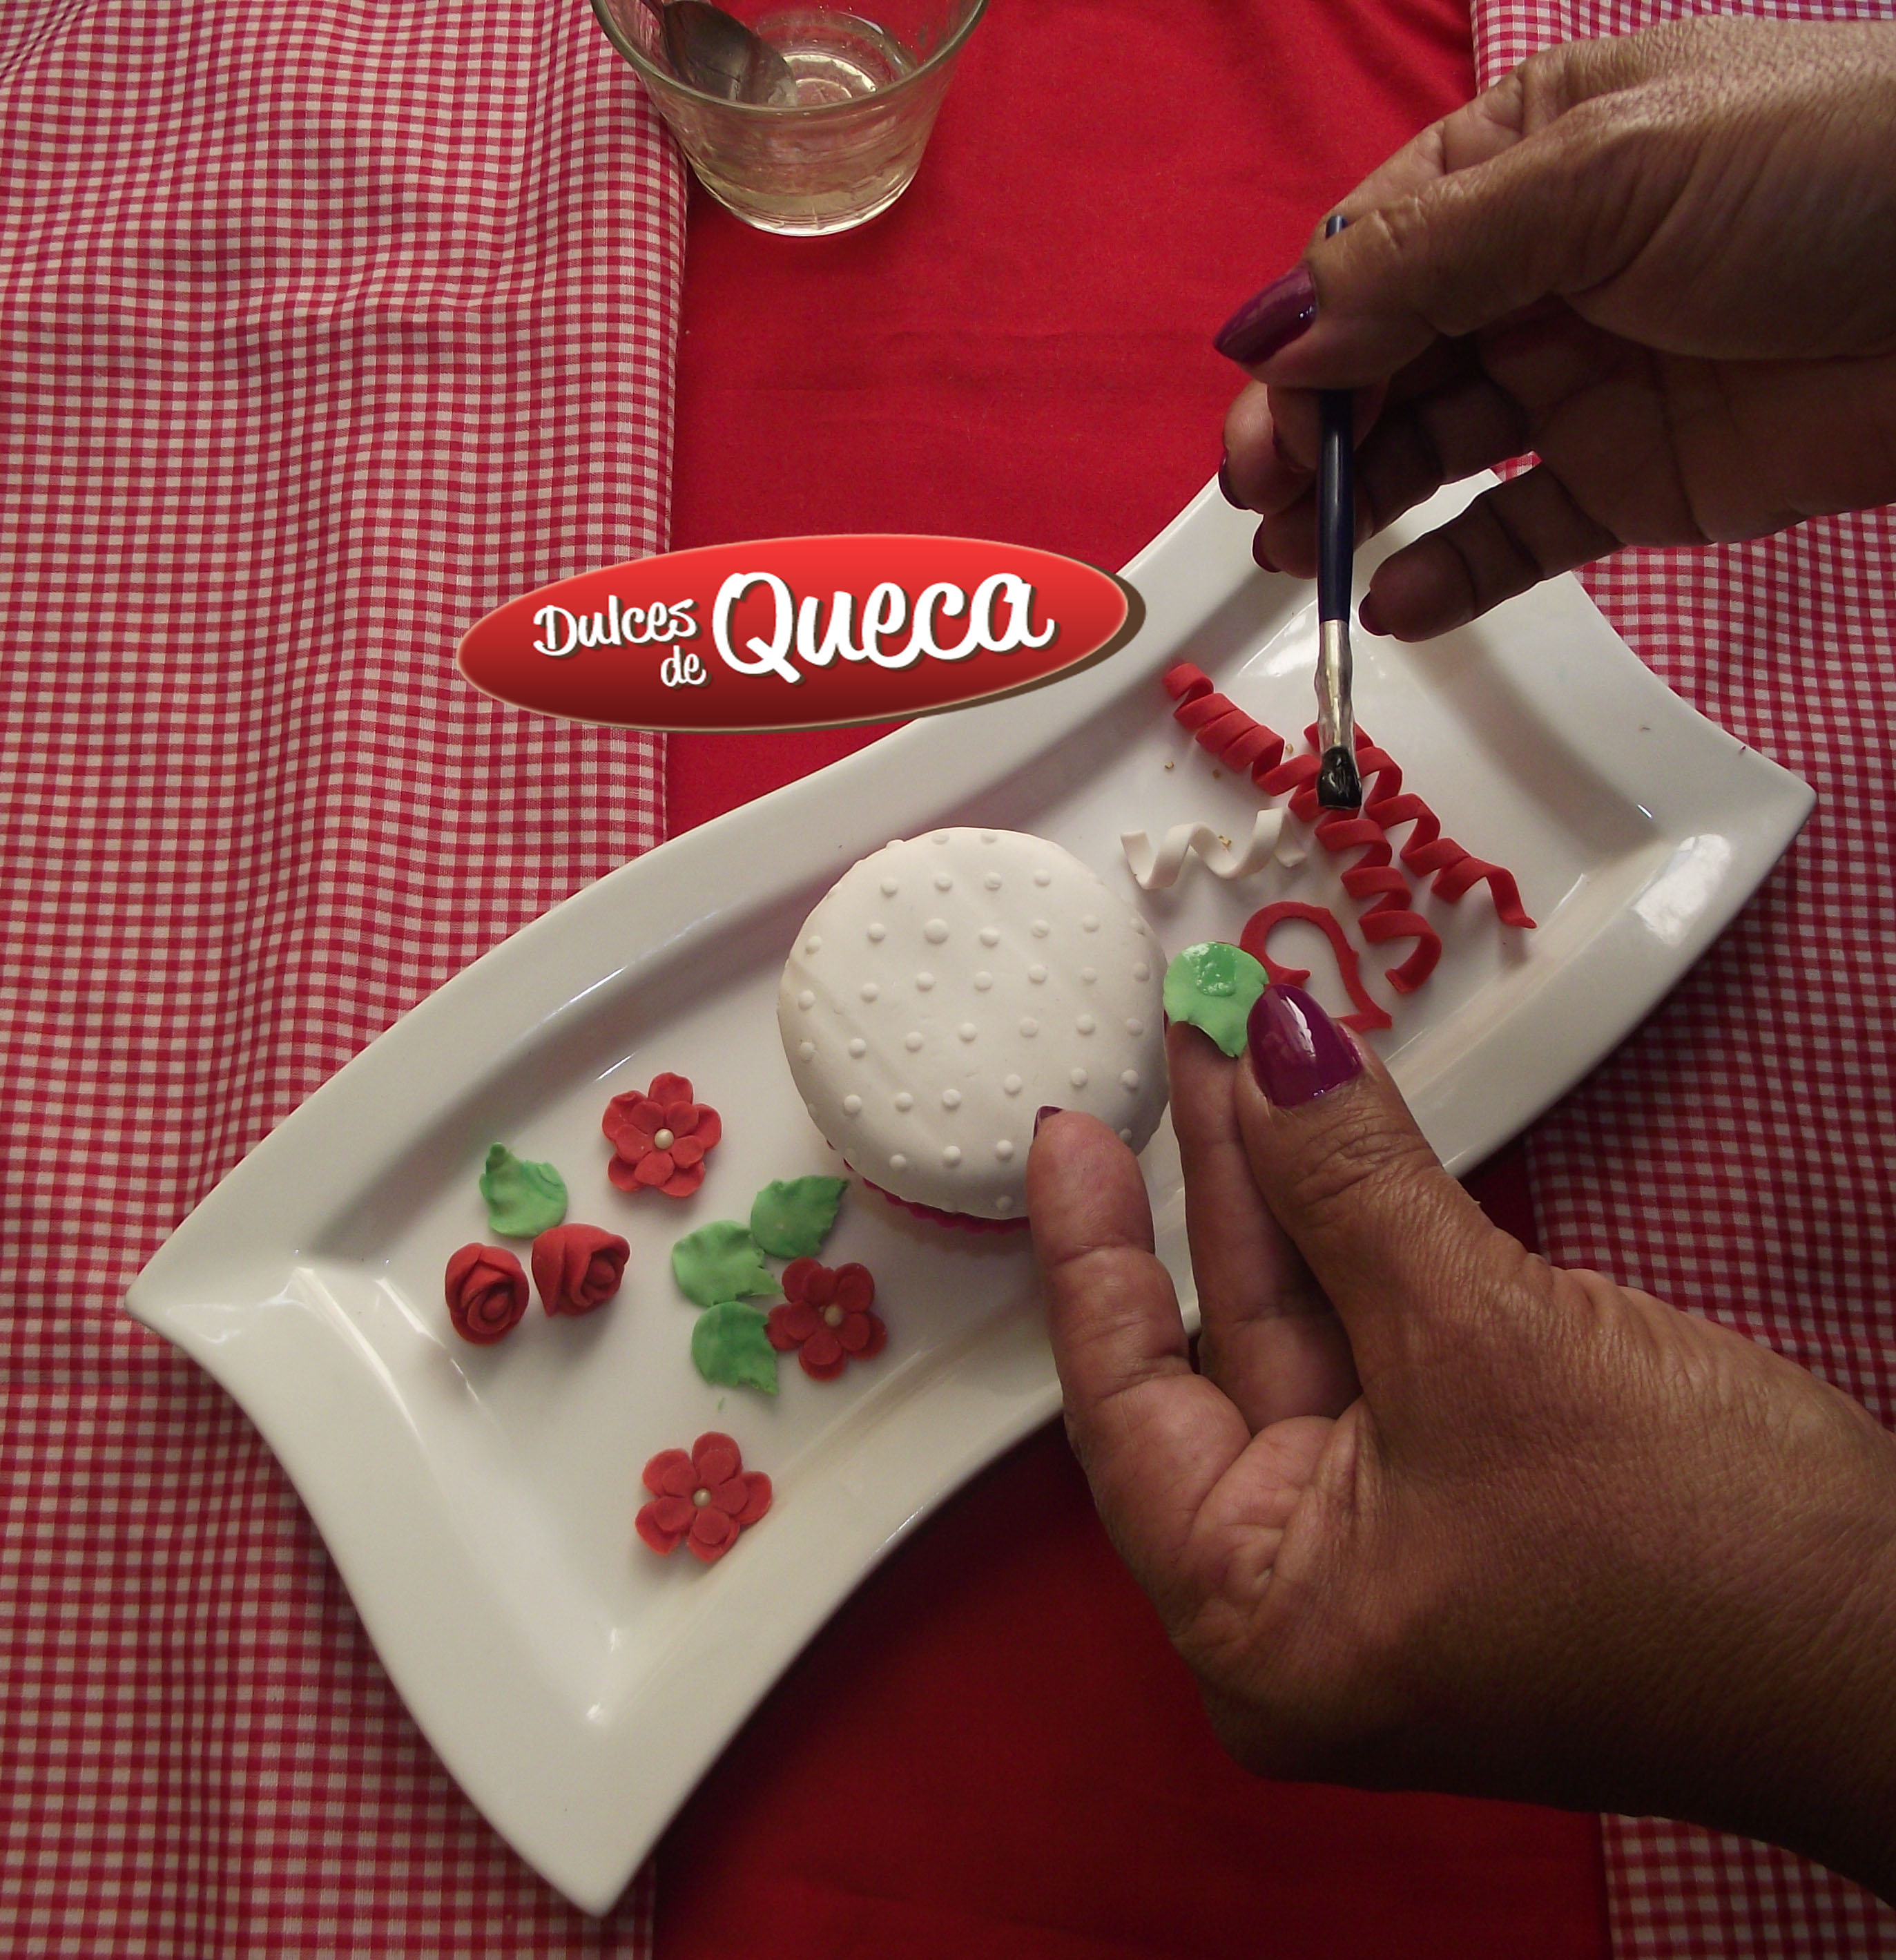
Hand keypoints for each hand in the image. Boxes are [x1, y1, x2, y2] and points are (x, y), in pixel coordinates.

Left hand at [1028, 989, 1895, 1896]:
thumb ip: (1352, 1189)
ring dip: (1288, 1190)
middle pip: (1220, 1352)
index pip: (1122, 1406)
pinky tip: (1332, 1134)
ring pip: (1306, 1334)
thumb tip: (1271, 1050)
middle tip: (1190, 1040)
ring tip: (1249, 1050)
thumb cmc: (1695, 1552)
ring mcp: (1394, 1549)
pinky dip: (1363, 1239)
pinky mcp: (1471, 1498)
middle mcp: (1305, 1599)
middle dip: (1212, 1185)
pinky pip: (1382, 1347)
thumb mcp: (1486, 1342)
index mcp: (1260, 1619)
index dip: (1089, 1250)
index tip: (1064, 1125)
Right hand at [1215, 18, 1895, 638]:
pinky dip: (1453, 573)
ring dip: (1359, 505)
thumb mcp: (1604, 176)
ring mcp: (1582, 382)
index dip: (1307, 335)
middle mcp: (1538, 271)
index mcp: (1524, 162)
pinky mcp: (1632, 483)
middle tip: (1268, 500)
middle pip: (1385, 361)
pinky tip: (1399, 605)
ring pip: (1435, 453)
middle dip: (1314, 430)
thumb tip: (1274, 333)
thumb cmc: (1818, 176)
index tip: (1268, 411)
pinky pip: (1516, 536)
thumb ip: (1427, 261)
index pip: (1372, 256)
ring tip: (1303, 559)